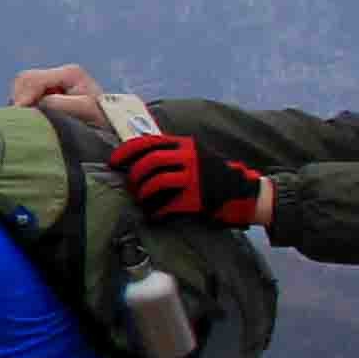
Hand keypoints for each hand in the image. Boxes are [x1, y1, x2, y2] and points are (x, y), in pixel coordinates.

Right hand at [8, 64, 107, 117]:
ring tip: (34, 119)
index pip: (32, 79)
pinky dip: (27, 106)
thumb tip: (35, 104)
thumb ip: (59, 104)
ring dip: (24, 104)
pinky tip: (37, 117)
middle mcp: (59, 74)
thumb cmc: (103, 117)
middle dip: (21, 99)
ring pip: (23, 87)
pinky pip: (28, 96)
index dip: (23, 97)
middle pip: (24, 80)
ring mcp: (54, 83)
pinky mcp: (50, 92)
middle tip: (25, 119)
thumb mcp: (84, 110)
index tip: (21, 116)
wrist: (115, 124)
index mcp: (68, 73)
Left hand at [111, 129, 268, 227]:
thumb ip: (172, 154)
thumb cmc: (214, 174)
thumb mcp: (195, 155)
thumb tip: (139, 160)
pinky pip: (166, 204)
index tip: (114, 161)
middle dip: (134, 175)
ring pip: (155, 182)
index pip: (149, 142)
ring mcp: (192, 178)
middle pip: (149, 162)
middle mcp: (188, 158)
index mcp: (185, 145)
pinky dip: (156, 211)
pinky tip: (154, 215)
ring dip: (143, 193)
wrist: (243, 193)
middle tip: (131, 185)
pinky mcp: (195, 198)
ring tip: (142, 200)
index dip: (127, 151)